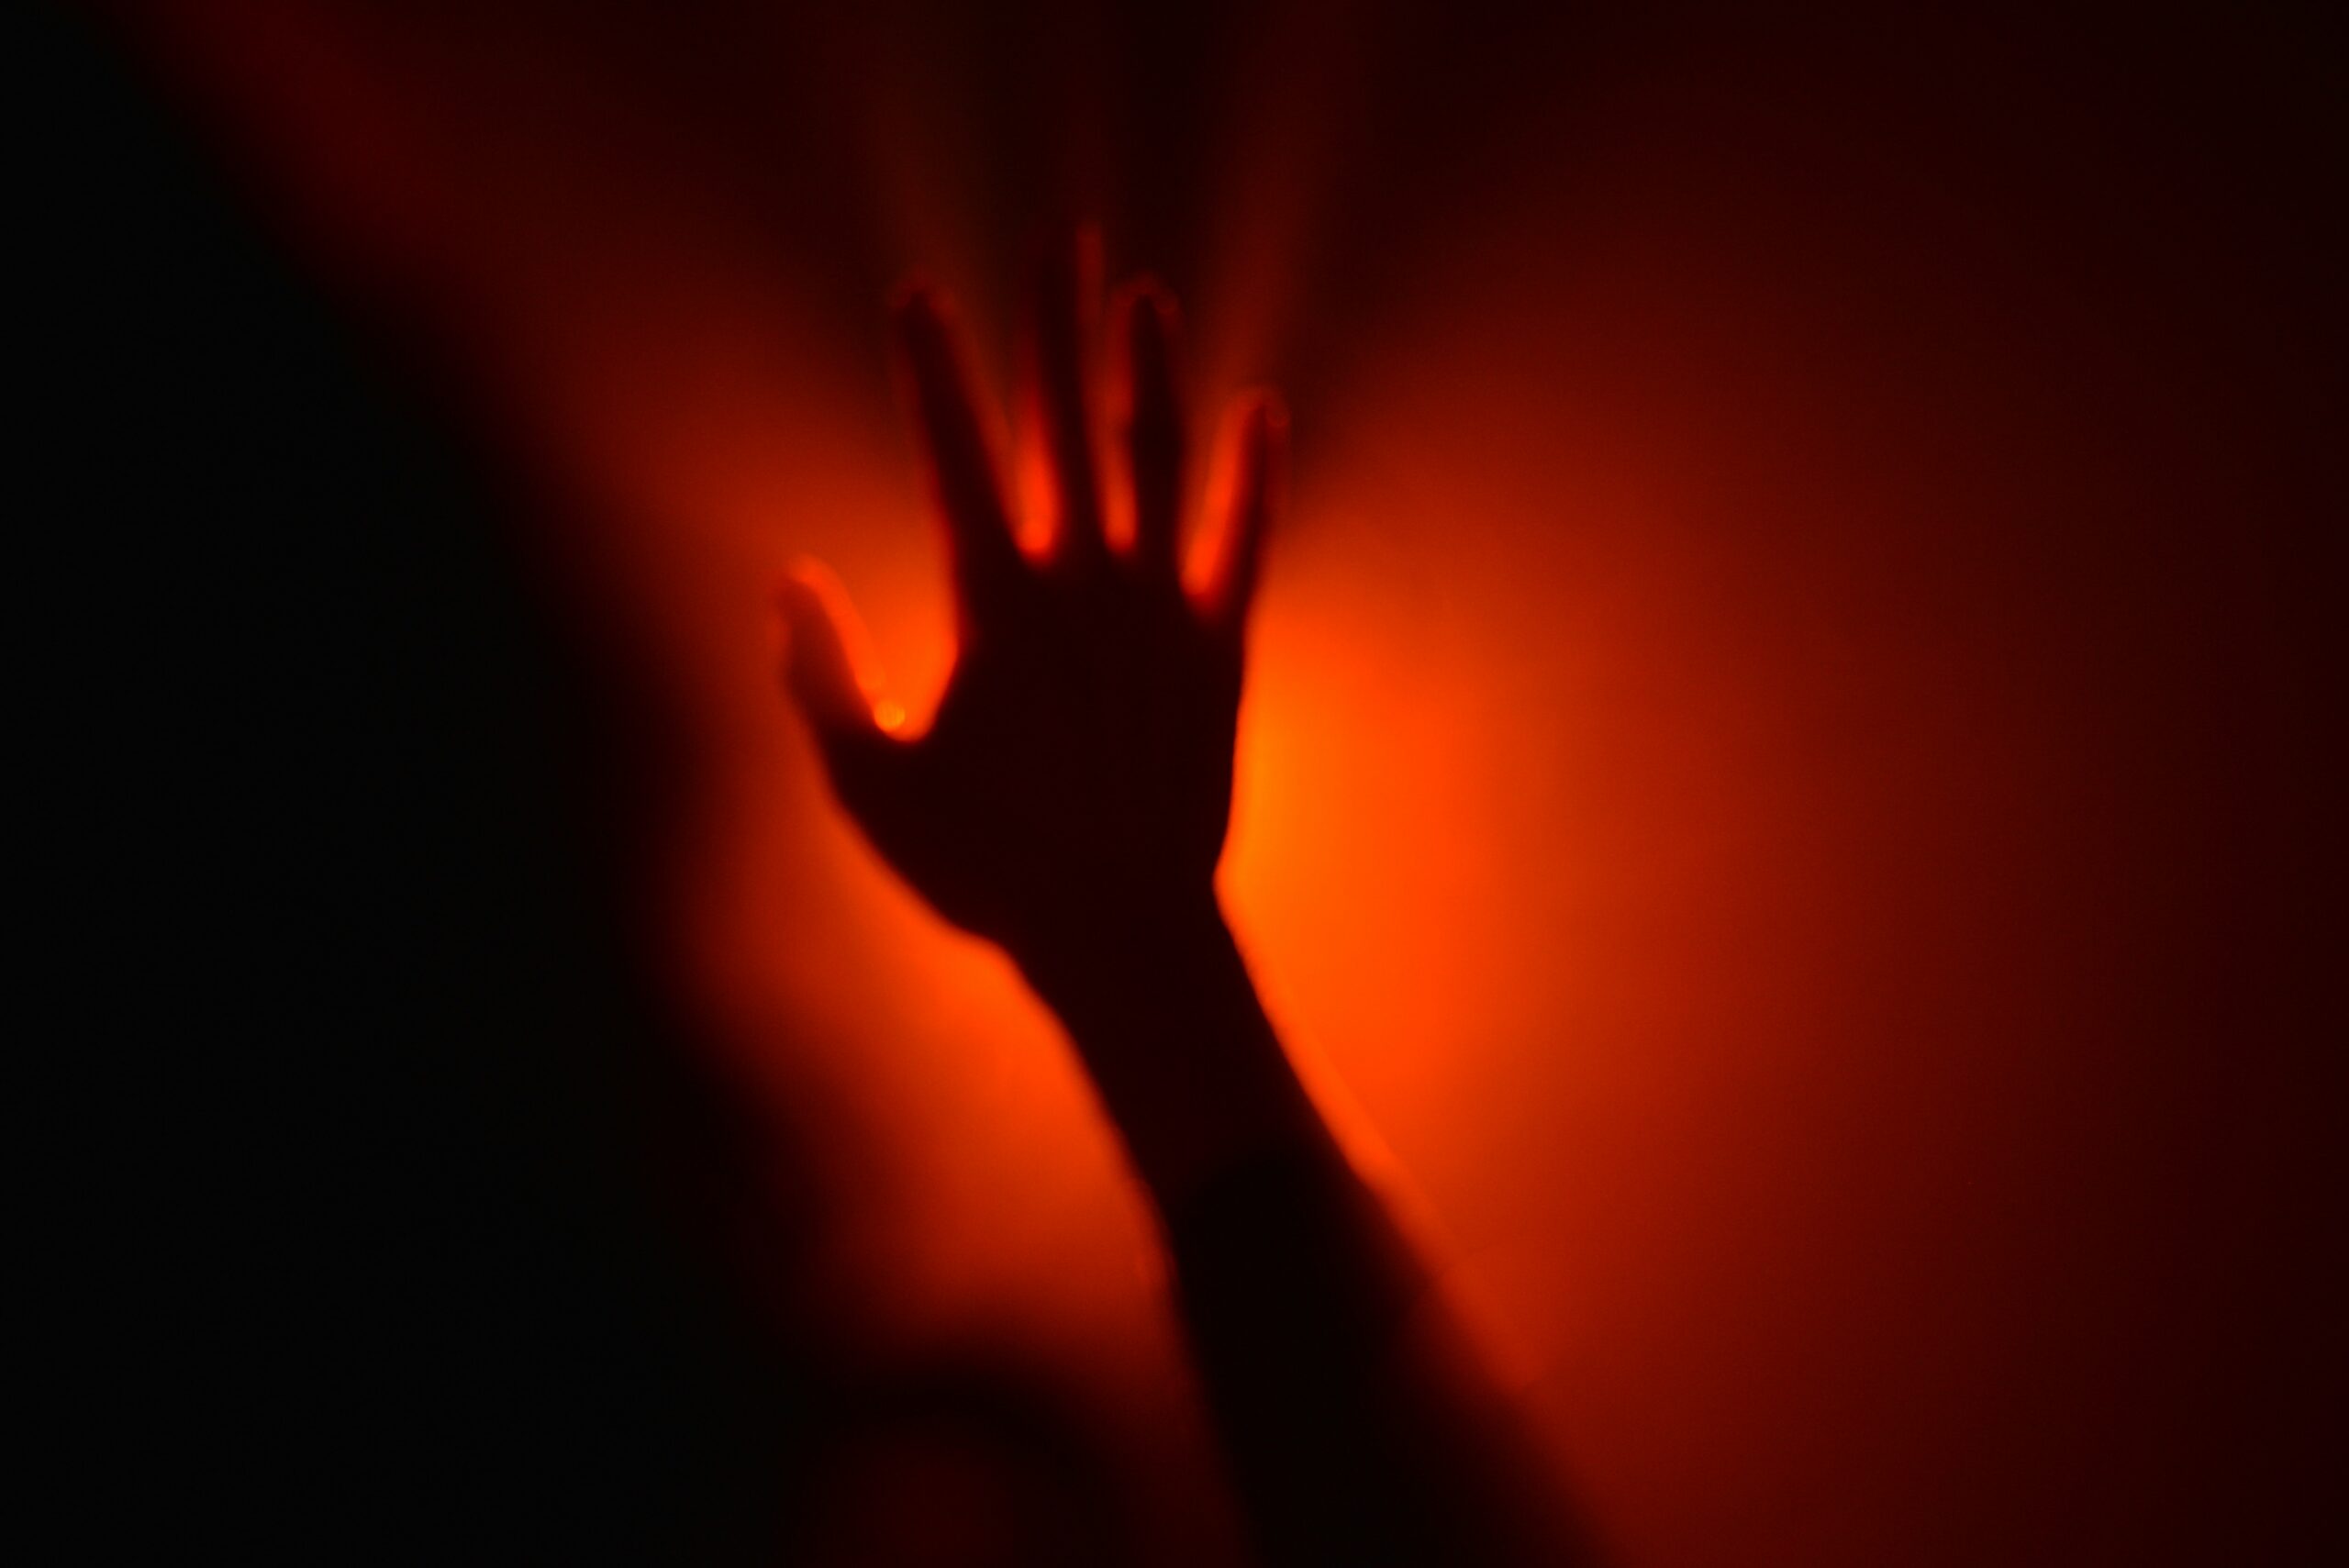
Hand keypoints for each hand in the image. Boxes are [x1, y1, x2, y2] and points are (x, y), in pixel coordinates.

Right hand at [779, 240, 1284, 966]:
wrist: (1121, 932)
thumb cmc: (987, 869)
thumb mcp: (869, 784)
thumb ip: (818, 677)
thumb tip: (789, 582)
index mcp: (994, 605)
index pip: (955, 455)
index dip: (932, 369)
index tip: (920, 295)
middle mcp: (1082, 584)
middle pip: (1065, 425)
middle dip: (1054, 326)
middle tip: (1058, 242)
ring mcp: (1158, 610)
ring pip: (1155, 461)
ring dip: (1148, 372)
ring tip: (1145, 295)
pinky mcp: (1218, 648)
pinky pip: (1242, 541)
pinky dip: (1254, 475)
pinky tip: (1263, 407)